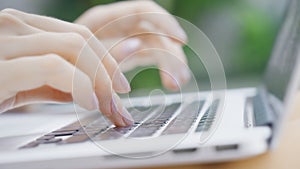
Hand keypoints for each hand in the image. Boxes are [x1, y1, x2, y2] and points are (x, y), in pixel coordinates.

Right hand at [0, 9, 132, 125]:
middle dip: (108, 72)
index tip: (120, 85)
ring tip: (106, 106)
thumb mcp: (30, 83)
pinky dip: (79, 84)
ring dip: (99, 80)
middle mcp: (14, 26)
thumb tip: (100, 80)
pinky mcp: (0, 66)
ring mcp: (5, 41)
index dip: (107, 61)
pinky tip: (89, 102)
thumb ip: (64, 78)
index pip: (80, 36)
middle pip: (81, 40)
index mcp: (24, 28)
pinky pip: (53, 67)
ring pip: (73, 48)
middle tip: (119, 101)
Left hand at [76, 1, 189, 89]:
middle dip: (170, 53)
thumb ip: (108, 53)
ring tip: (177, 83)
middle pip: (155, 31)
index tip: (180, 40)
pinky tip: (171, 81)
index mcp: (106, 20)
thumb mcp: (82, 59)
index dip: (165, 22)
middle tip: (178, 76)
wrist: (59, 74)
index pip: (143, 11)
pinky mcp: (131, 52)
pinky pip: (154, 56)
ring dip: (171, 63)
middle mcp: (120, 26)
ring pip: (158, 45)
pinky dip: (164, 68)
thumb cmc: (66, 64)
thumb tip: (136, 46)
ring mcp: (127, 38)